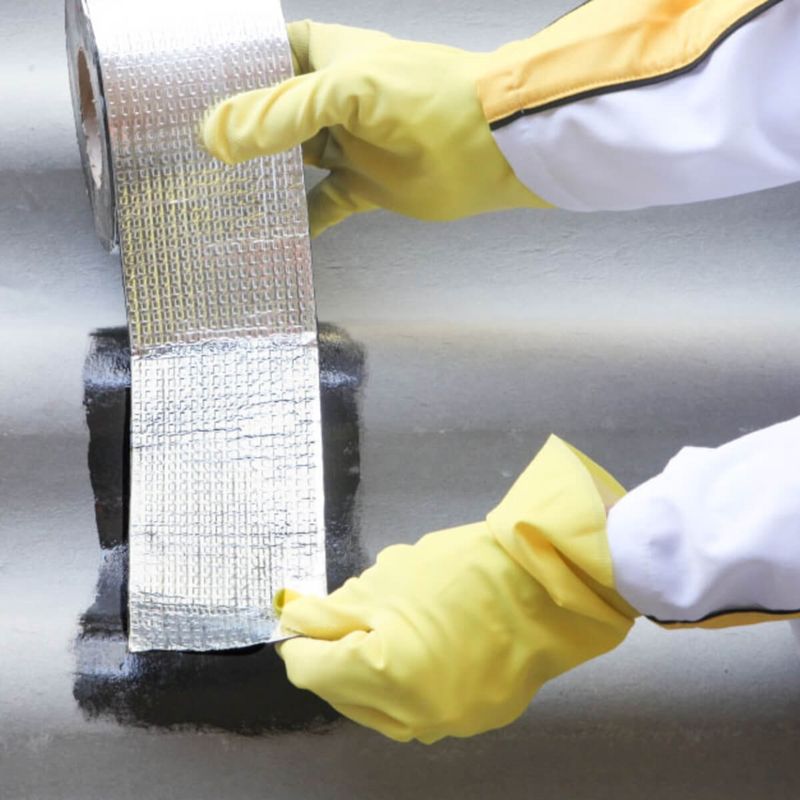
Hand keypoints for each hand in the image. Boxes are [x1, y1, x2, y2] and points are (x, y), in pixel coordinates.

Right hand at [202, 21, 547, 236]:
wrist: (492, 146)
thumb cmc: (425, 98)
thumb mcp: (347, 89)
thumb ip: (283, 112)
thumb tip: (219, 138)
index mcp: (327, 57)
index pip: (268, 57)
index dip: (234, 73)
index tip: (192, 95)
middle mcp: (332, 100)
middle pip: (273, 116)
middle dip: (239, 134)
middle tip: (193, 157)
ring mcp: (348, 146)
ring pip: (293, 164)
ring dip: (264, 181)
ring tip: (219, 198)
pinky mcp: (365, 187)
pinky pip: (325, 206)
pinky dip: (303, 222)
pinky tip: (274, 238)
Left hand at [276, 436, 636, 742]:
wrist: (552, 581)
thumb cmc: (471, 569)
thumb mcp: (391, 577)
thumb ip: (335, 607)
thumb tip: (297, 621)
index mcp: (387, 673)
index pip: (312, 669)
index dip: (300, 639)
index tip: (301, 618)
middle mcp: (414, 714)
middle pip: (341, 692)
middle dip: (333, 654)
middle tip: (342, 617)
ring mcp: (448, 722)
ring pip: (378, 705)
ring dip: (367, 668)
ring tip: (386, 624)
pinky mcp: (474, 718)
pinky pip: (416, 706)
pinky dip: (404, 679)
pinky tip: (418, 643)